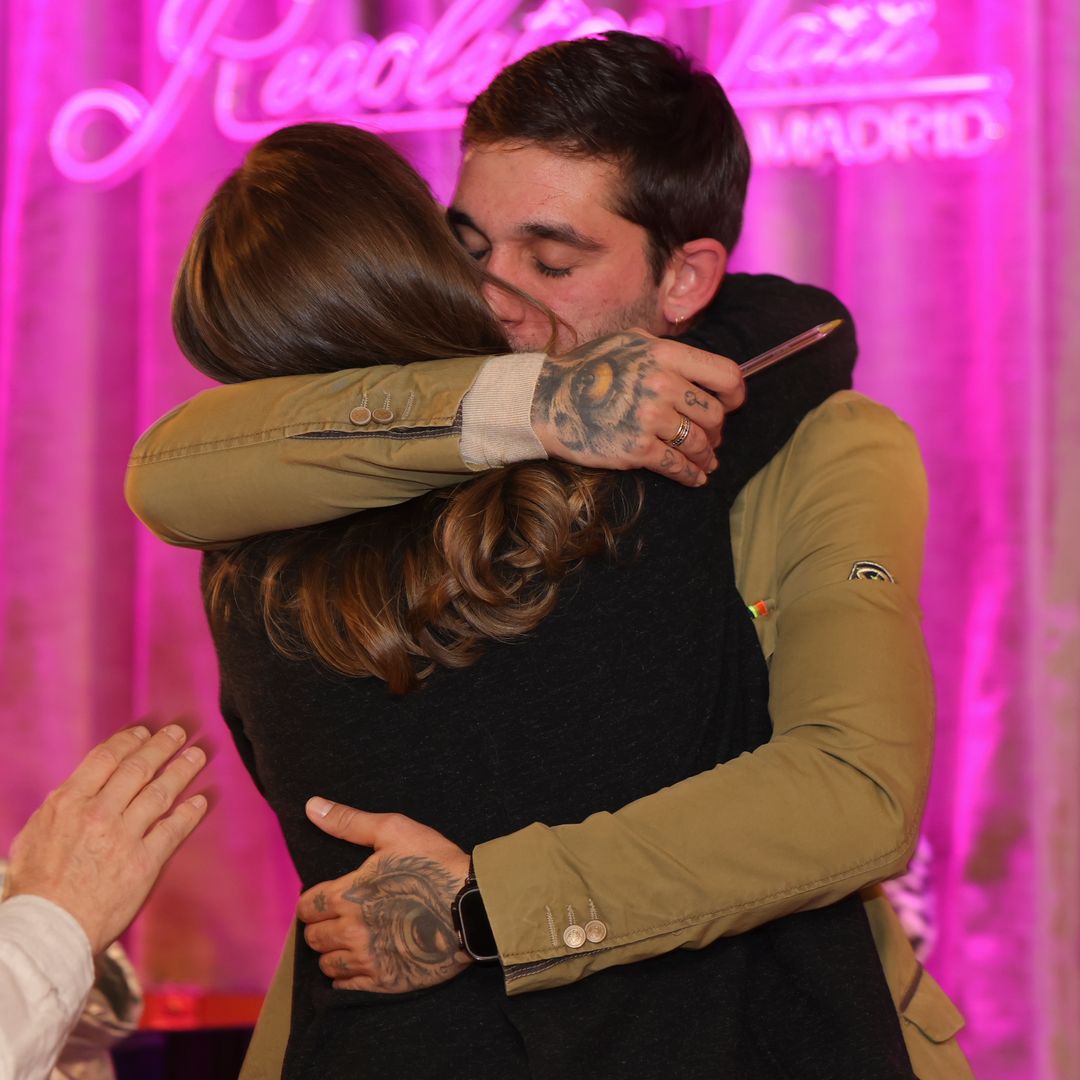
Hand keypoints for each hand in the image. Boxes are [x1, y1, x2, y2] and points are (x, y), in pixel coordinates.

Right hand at [3, 724, 208, 953]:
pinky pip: (173, 829)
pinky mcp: (144, 862)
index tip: (145, 731)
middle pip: (138, 768)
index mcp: (69, 803)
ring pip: (161, 792)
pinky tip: (202, 800)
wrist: (48, 929)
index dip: (130, 740)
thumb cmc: (35, 888)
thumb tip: (73, 790)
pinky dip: (190, 812)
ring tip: (197, 756)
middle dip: (162, 746)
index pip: (106, 758)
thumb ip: (58, 809)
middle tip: (178, 733)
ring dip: (183, 770)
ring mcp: (124, 837)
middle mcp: (99, 813)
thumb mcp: (33, 836)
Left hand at [297, 798, 471, 991]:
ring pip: (327, 964)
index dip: (312, 902)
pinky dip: (345, 977)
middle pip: (313, 937)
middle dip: (321, 926)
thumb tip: (312, 806)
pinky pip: (346, 987)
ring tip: (347, 940)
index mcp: (348, 894)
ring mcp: (368, 959)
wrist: (474, 906)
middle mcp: (351, 930)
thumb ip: (349, 821)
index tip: (323, 899)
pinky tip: (357, 964)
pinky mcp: (385, 981)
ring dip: (331, 952)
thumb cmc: (435, 865)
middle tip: (337, 918)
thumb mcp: (394, 831)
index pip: (307, 906)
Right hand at [530, 330, 744, 485]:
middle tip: (712, 437)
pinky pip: (677, 466)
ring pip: (698, 442)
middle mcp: (661, 384)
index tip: (732, 404)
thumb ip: (666, 353)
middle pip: (714, 414)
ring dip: (706, 455)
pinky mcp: (637, 448)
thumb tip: (700, 371)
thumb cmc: (589, 370)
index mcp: (665, 355)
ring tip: (706, 460)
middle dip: (717, 430)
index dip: (736, 394)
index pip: (724, 375)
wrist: (548, 400)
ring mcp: (649, 417)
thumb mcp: (630, 343)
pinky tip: (696, 478)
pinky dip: (691, 475)